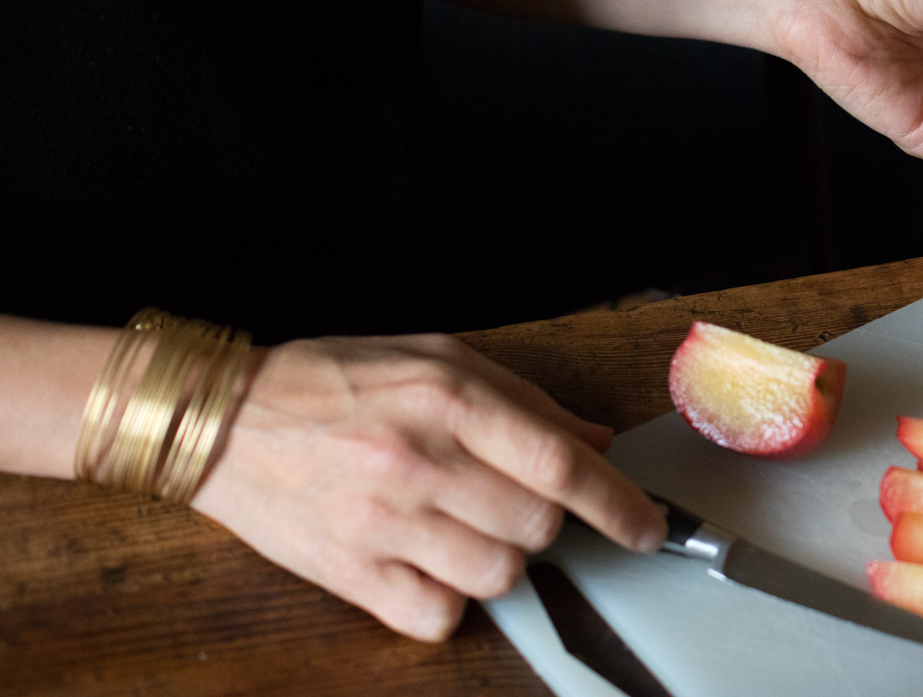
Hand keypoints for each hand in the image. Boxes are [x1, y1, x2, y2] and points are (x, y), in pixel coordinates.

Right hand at [191, 334, 664, 641]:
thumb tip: (597, 441)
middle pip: (537, 527)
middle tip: (516, 502)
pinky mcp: (349, 574)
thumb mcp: (436, 358)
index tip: (647, 526)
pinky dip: (449, 601)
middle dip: (547, 523)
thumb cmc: (333, 381)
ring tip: (465, 527)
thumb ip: (524, 400)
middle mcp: (419, 463)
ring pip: (496, 577)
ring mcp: (382, 525)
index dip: (617, 502)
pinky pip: (436, 616)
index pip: (558, 464)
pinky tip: (430, 563)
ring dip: (501, 560)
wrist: (222, 421)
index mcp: (448, 401)